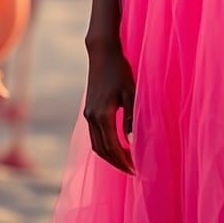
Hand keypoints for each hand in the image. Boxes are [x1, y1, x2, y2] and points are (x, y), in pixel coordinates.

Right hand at [83, 40, 136, 173]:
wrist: (102, 52)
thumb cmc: (119, 70)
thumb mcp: (131, 92)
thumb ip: (130, 118)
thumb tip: (131, 142)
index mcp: (102, 115)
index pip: (112, 147)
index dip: (123, 161)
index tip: (135, 168)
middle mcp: (92, 117)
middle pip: (102, 150)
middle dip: (116, 162)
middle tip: (131, 170)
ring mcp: (88, 114)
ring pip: (96, 144)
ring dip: (109, 156)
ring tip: (125, 161)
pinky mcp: (88, 109)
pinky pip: (94, 135)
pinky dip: (104, 145)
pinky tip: (116, 145)